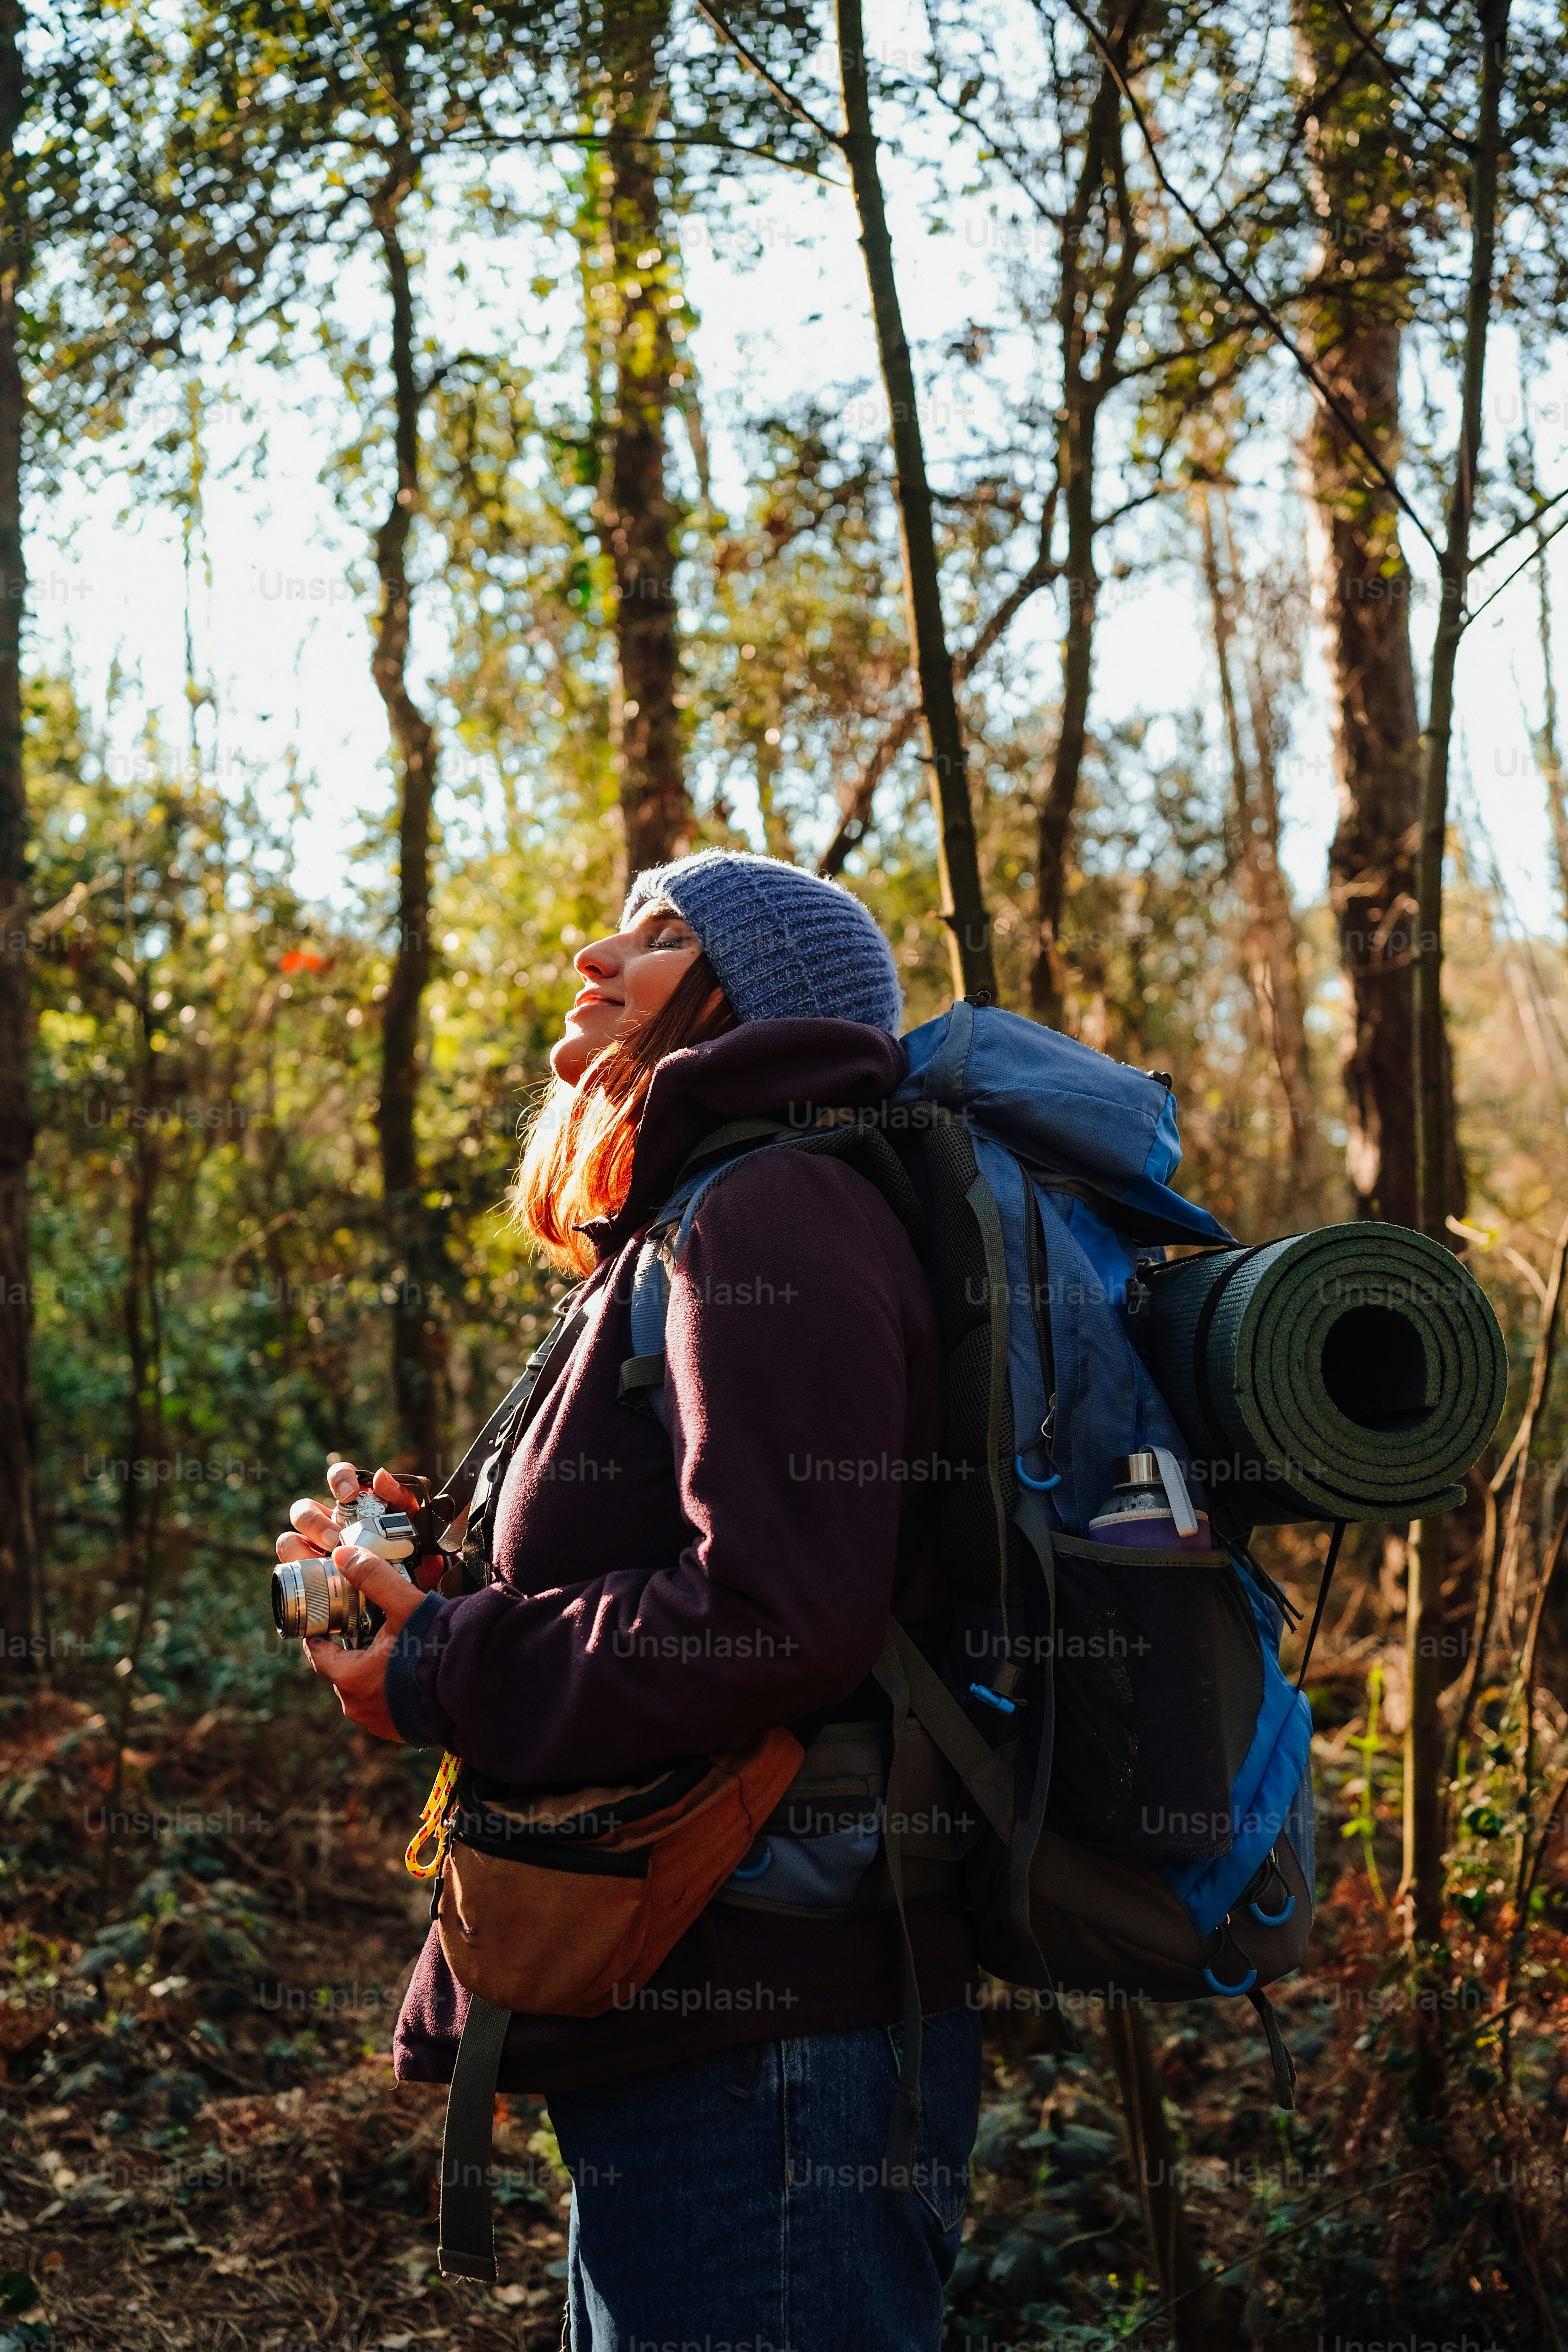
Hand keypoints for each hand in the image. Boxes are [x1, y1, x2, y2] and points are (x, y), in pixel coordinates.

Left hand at [275, 1461, 445, 1743]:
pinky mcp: (401, 1732)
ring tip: (392, 1650)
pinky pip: (386, 1707)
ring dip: (373, 1673)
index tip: (325, 1622)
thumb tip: (342, 1553)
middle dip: (352, 1652)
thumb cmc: (436, 1648)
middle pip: (343, 1672)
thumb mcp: (405, 1605)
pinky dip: (392, 1691)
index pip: (319, 1654)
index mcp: (350, 1678)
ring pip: (365, 1691)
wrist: (474, 1686)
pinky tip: (409, 1675)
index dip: (320, 1635)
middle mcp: (358, 1707)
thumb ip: (373, 1578)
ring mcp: (380, 1723)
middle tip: (365, 1629)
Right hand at [275, 1462, 448, 1590]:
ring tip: (328, 1563)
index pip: (338, 1478)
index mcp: (354, 1506)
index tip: (348, 1494)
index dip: (339, 1478)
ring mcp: (317, 1552)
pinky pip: (293, 1572)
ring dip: (302, 1548)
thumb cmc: (411, 1552)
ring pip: (288, 1541)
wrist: (414, 1591)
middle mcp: (330, 1525)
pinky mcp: (311, 1578)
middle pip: (303, 1511)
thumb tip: (379, 1476)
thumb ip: (401, 1497)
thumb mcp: (414, 1524)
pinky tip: (322, 1580)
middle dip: (315, 1523)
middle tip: (336, 1539)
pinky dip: (302, 1573)